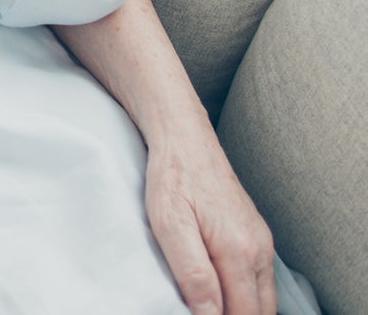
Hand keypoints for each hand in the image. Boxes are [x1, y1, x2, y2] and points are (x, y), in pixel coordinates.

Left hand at [144, 132, 274, 314]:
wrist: (184, 136)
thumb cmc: (172, 176)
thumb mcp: (170, 224)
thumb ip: (193, 273)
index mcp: (239, 251)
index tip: (195, 314)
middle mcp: (259, 249)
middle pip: (259, 312)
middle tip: (200, 310)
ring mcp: (261, 242)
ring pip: (263, 299)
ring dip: (242, 310)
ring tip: (208, 304)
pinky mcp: (256, 235)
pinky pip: (259, 280)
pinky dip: (245, 294)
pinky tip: (221, 291)